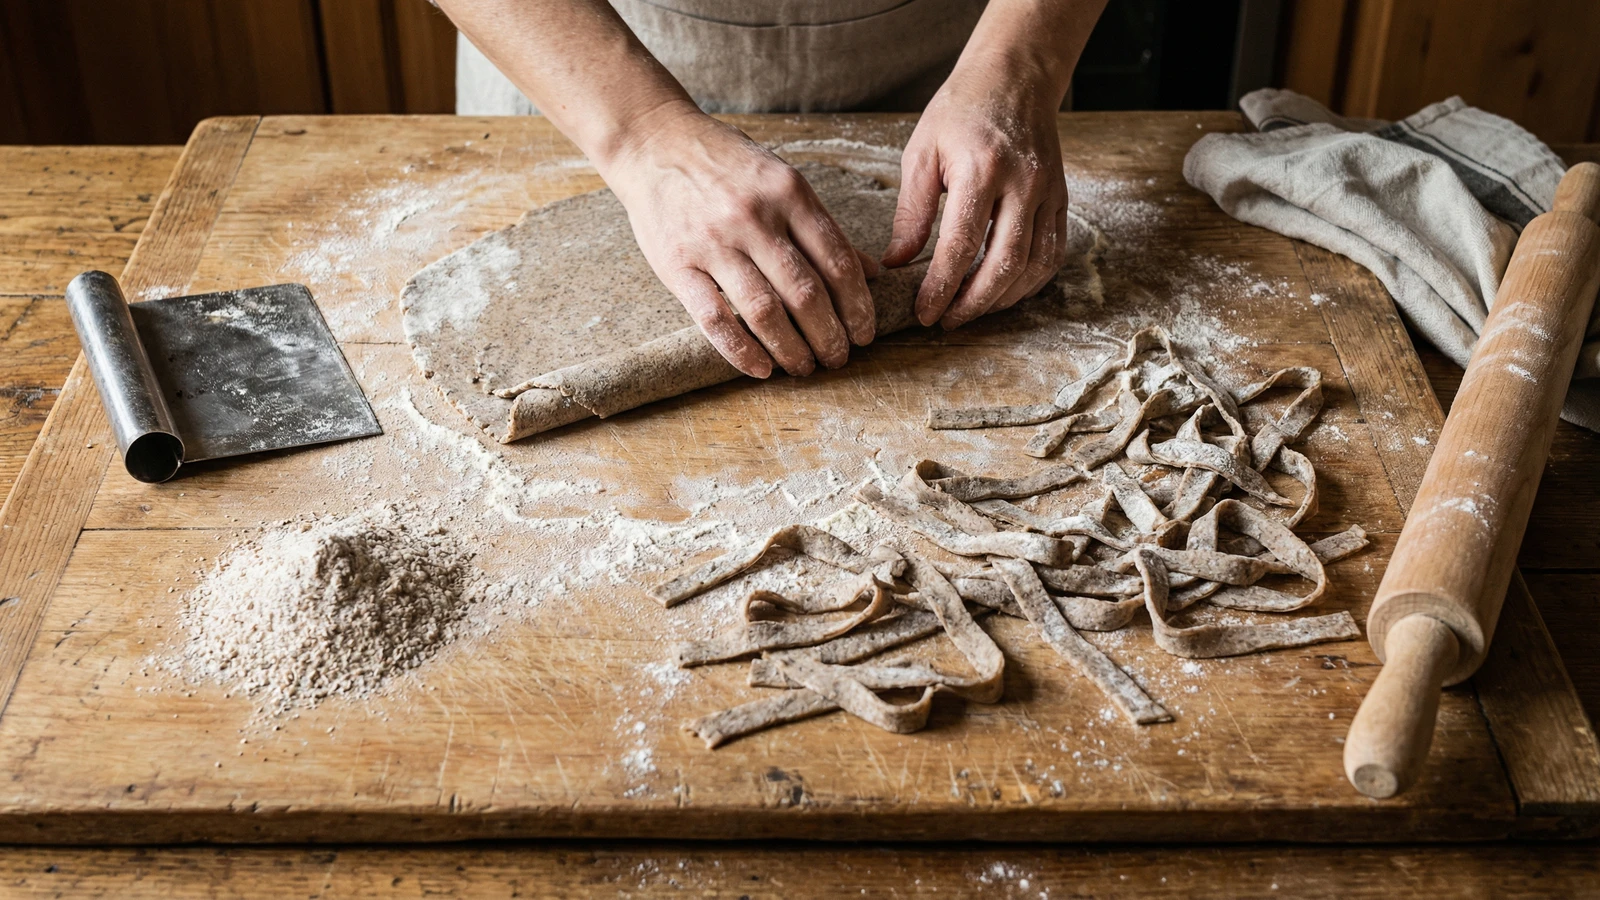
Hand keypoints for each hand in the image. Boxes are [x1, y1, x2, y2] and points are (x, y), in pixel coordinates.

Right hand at [602, 107, 878, 377]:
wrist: (654, 141)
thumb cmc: (725, 163)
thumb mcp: (781, 179)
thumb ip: (823, 227)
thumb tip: (872, 273)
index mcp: (789, 192)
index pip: (837, 261)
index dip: (857, 306)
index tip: (865, 333)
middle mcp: (754, 217)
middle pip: (805, 293)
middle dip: (830, 336)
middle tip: (839, 359)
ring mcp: (713, 242)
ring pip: (764, 311)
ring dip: (792, 349)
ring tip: (805, 368)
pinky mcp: (677, 264)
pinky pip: (714, 318)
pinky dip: (742, 350)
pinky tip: (762, 369)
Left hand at [882, 59, 1069, 329]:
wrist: (1013, 79)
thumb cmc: (959, 112)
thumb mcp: (921, 153)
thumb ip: (911, 213)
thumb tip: (896, 264)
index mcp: (982, 170)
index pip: (961, 245)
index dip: (942, 287)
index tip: (925, 313)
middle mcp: (1022, 184)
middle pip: (1004, 264)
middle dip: (974, 304)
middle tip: (947, 322)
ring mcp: (1048, 193)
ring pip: (1035, 265)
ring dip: (1003, 299)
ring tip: (972, 310)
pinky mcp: (1060, 198)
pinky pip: (1053, 253)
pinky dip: (1030, 281)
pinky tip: (1004, 292)